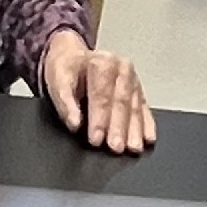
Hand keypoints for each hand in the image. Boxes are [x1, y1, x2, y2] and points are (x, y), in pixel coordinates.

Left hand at [40, 31, 155, 154]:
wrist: (75, 58)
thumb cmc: (67, 69)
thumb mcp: (58, 81)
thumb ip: (65, 103)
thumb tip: (74, 123)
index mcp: (101, 63)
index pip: (101, 95)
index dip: (99, 119)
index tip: (96, 139)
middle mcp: (121, 68)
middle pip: (121, 102)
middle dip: (119, 127)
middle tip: (116, 147)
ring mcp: (132, 79)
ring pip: (134, 107)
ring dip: (134, 129)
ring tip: (133, 148)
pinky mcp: (137, 89)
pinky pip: (143, 108)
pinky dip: (147, 124)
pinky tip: (148, 138)